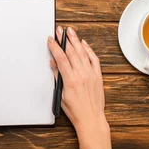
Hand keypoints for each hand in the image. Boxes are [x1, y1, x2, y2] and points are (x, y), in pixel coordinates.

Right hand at [47, 26, 111, 148]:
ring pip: (82, 53)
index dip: (55, 47)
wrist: (91, 118)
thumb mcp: (60, 94)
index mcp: (71, 80)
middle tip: (59, 30)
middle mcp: (82, 75)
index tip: (50, 39)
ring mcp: (91, 74)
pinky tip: (83, 44)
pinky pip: (93, 59)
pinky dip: (88, 50)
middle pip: (71, 52)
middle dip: (64, 39)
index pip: (61, 58)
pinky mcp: (98, 76)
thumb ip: (57, 76)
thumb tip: (53, 63)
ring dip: (75, 41)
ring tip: (70, 31)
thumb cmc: (75, 110)